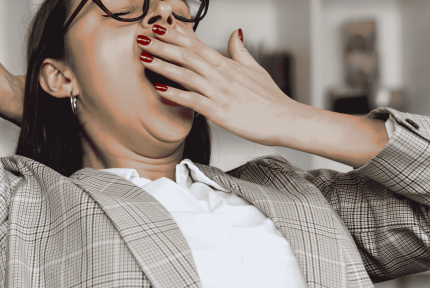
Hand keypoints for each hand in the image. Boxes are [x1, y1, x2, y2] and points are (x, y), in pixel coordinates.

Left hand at [140, 26, 300, 146]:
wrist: (286, 120)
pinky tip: (160, 90)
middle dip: (163, 45)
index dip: (177, 34)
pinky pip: (194, 101)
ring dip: (163, 65)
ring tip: (144, 57)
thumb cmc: (272, 99)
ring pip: (187, 74)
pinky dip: (176, 94)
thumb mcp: (256, 69)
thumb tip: (235, 32)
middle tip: (143, 36)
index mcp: (228, 64)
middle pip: (187, 55)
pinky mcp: (220, 112)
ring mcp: (220, 93)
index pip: (198, 44)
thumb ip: (240, 51)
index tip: (160, 27)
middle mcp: (222, 75)